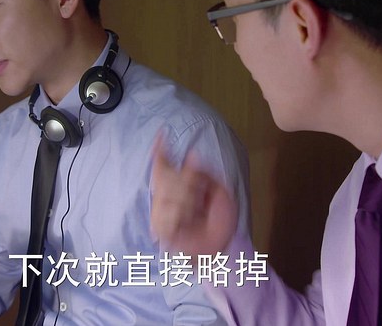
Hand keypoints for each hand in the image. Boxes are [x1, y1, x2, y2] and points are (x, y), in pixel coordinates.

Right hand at [150, 137, 237, 255]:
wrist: (221, 249)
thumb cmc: (219, 221)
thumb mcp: (219, 191)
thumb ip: (204, 173)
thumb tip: (191, 157)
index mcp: (178, 186)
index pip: (163, 164)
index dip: (162, 150)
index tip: (162, 134)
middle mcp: (166, 196)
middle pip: (167, 175)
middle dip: (188, 180)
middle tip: (201, 191)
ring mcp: (161, 211)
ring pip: (168, 193)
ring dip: (187, 201)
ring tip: (197, 212)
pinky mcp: (160, 226)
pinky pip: (167, 211)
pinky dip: (182, 214)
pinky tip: (189, 221)